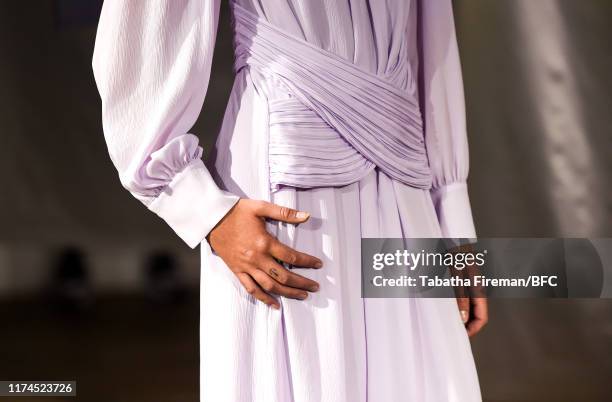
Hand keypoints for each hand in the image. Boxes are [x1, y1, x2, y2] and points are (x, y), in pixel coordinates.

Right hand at [207, 199, 322, 308]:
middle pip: (284, 275)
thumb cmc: (236, 211)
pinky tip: (275, 304)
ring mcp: (246, 267)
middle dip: (302, 282)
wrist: (211, 219)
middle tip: (315, 286)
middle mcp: (256, 258)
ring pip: (270, 285)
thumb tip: (306, 216)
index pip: (291, 256)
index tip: (318, 264)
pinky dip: (264, 298)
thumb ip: (284, 212)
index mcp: (264, 243)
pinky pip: (251, 289)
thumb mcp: (260, 207)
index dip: (307, 261)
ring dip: (288, 293)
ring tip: (302, 295)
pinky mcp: (237, 271)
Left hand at [451, 244, 488, 336]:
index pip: (482, 317)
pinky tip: (442, 307)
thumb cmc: (456, 253)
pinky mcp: (459, 280)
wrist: (452, 237)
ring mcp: (468, 285)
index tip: (461, 337)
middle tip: (451, 333)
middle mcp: (475, 289)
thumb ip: (461, 297)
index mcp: (479, 289)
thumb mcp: (458, 276)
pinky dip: (452, 305)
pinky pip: (459, 297)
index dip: (473, 329)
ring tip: (445, 322)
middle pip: (474, 314)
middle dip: (464, 325)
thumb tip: (462, 318)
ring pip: (466, 306)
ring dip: (457, 315)